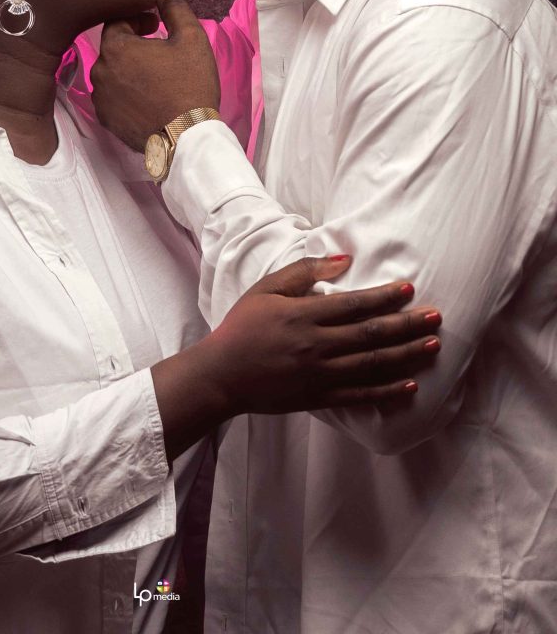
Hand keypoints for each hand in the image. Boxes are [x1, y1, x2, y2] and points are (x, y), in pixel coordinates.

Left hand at [91, 0, 219, 149]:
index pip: (117, 20)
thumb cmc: (189, 84)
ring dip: (128, 68)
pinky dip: (125, 92)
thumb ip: (174, 7)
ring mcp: (100, 99)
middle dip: (133, 43)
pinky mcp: (106, 120)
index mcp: (115, 47)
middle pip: (113, 47)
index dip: (137, 18)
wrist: (186, 138)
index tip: (156, 25)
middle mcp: (99, 72)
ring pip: (111, 73)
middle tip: (158, 49)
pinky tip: (147, 97)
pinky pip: (112, 96)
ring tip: (154, 75)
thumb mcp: (190, 38)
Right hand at [205, 256, 439, 416]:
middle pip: (371, 335)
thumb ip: (305, 272)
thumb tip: (344, 260)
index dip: (384, 297)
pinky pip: (360, 396)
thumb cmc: (243, 326)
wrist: (222, 374)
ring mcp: (319, 375)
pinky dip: (387, 392)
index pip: (354, 304)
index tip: (409, 290)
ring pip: (372, 365)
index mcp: (304, 316)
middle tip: (436, 318)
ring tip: (433, 346)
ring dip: (406, 356)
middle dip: (407, 325)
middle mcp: (316, 346)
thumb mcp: (267, 288)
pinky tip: (410, 386)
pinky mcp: (318, 398)